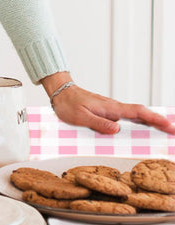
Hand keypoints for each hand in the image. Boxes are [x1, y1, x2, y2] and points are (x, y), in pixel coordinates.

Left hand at [49, 83, 174, 134]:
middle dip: (159, 122)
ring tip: (165, 132)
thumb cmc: (68, 104)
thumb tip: (117, 129)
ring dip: (151, 122)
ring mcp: (112, 109)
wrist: (60, 93)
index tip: (168, 125)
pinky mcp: (108, 112)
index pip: (137, 112)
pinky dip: (139, 122)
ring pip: (136, 115)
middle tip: (173, 131)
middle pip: (142, 114)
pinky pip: (127, 117)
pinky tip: (143, 129)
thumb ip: (98, 123)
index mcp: (110, 108)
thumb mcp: (80, 117)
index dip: (154, 119)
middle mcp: (114, 107)